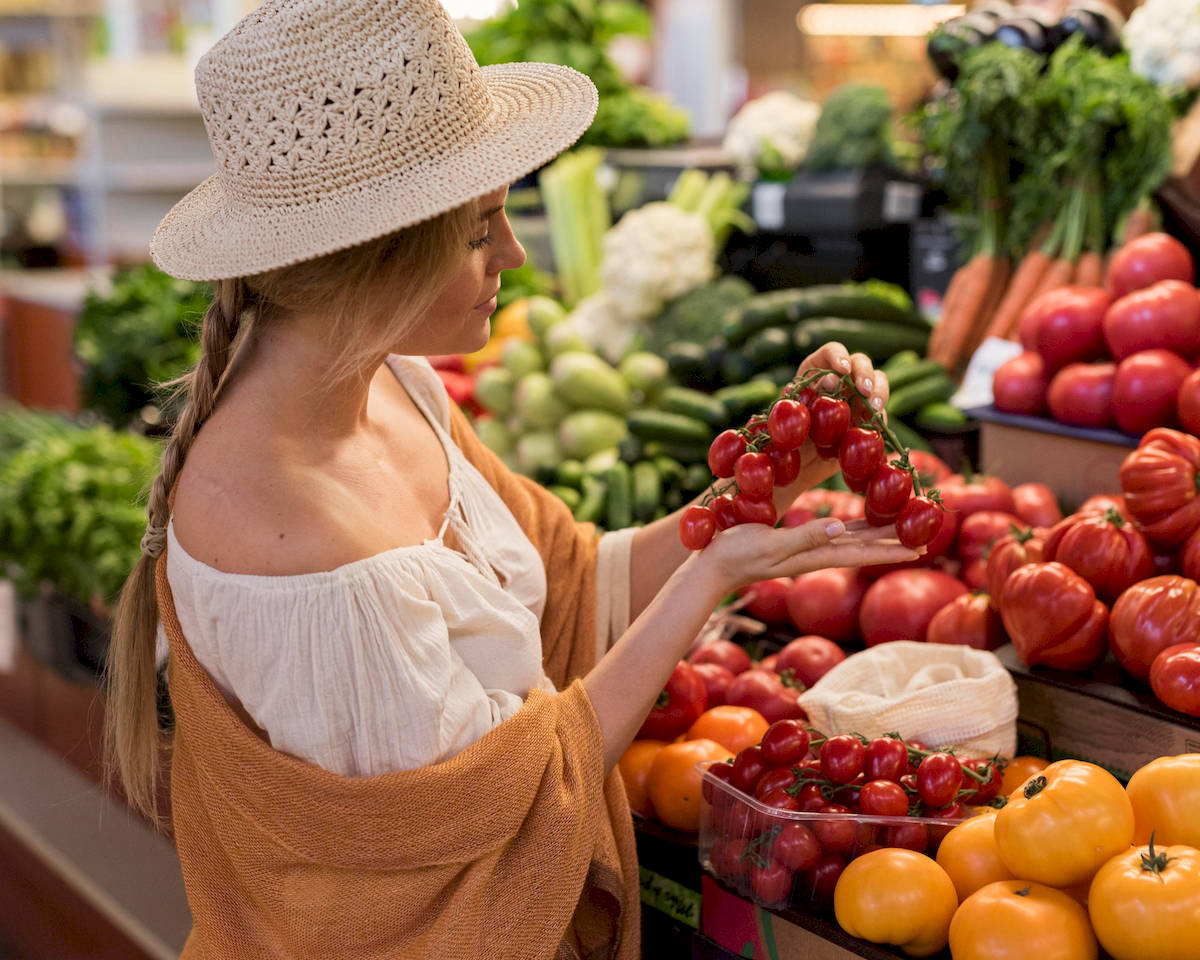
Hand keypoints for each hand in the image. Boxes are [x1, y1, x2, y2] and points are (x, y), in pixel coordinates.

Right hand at [692, 516, 919, 593]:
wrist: (710, 567)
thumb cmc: (734, 553)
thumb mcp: (768, 544)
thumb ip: (802, 537)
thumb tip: (838, 529)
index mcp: (812, 554)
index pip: (861, 553)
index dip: (890, 550)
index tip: (919, 548)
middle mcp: (813, 553)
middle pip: (861, 548)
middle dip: (891, 543)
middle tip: (922, 540)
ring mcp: (802, 549)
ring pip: (848, 541)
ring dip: (875, 536)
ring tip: (899, 531)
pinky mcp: (791, 542)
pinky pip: (829, 534)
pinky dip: (849, 529)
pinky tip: (852, 525)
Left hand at [767, 342, 891, 505]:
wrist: (794, 466)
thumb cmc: (786, 434)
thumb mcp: (791, 416)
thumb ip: (810, 397)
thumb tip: (832, 380)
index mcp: (816, 370)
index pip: (831, 351)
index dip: (838, 356)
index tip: (842, 370)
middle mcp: (840, 379)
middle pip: (860, 363)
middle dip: (865, 374)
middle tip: (864, 391)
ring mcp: (856, 398)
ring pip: (878, 383)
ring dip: (879, 392)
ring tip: (874, 409)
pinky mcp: (867, 418)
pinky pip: (879, 414)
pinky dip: (879, 419)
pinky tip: (875, 428)